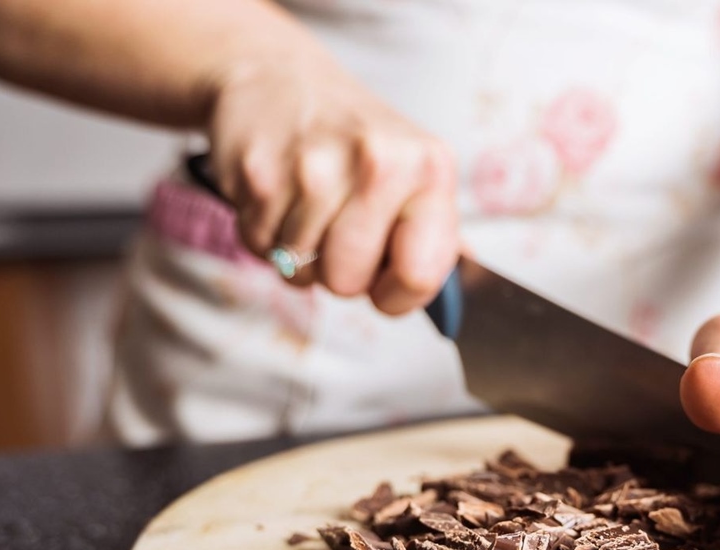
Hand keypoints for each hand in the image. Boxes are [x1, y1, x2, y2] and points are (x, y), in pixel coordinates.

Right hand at [206, 53, 458, 313]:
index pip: (419, 276)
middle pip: (348, 282)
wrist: (275, 75)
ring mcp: (314, 168)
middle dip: (339, 272)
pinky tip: (278, 195)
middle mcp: (377, 163)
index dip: (396, 295)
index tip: (385, 277)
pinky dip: (266, 234)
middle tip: (338, 229)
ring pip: (301, 271)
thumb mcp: (413, 171)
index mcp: (429, 168)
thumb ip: (436, 237)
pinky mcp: (260, 174)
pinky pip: (261, 248)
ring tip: (307, 206)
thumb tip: (459, 304)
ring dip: (300, 254)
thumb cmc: (353, 141)